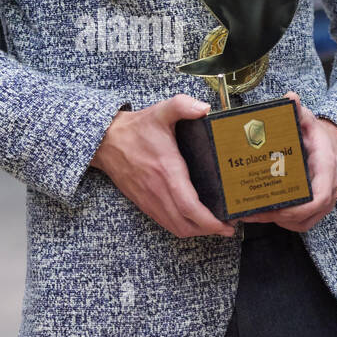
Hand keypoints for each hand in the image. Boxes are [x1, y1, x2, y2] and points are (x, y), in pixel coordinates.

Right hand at [90, 95, 237, 238]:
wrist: (106, 142)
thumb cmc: (136, 129)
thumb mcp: (161, 111)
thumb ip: (182, 105)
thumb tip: (204, 108)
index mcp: (167, 171)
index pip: (189, 206)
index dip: (210, 220)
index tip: (227, 223)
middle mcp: (159, 191)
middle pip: (186, 225)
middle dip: (211, 230)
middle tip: (230, 225)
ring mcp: (151, 201)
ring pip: (177, 228)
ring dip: (198, 231)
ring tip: (217, 225)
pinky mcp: (145, 204)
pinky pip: (166, 223)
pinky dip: (184, 227)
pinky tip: (196, 221)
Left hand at [242, 91, 336, 232]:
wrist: (330, 146)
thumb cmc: (316, 136)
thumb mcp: (308, 120)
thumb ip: (299, 111)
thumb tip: (290, 97)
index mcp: (327, 170)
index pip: (319, 198)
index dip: (298, 208)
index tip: (276, 208)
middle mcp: (328, 190)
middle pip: (306, 216)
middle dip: (277, 217)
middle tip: (251, 212)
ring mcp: (322, 202)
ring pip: (301, 223)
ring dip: (276, 222)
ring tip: (250, 214)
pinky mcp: (313, 208)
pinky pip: (299, 223)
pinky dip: (281, 222)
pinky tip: (260, 214)